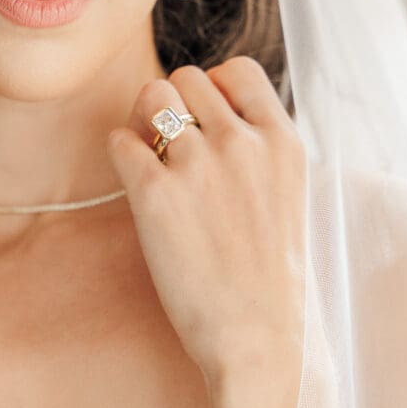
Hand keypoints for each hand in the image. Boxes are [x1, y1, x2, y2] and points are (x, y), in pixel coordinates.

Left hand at [105, 56, 305, 385]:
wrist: (254, 337)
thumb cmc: (267, 275)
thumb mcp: (287, 196)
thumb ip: (258, 149)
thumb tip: (212, 115)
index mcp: (283, 141)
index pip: (237, 70)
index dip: (213, 88)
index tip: (206, 121)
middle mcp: (241, 142)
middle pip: (186, 77)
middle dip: (173, 104)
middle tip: (171, 145)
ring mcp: (197, 164)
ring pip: (150, 95)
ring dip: (143, 121)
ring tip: (151, 157)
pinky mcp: (154, 193)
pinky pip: (120, 139)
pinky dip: (121, 153)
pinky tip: (136, 181)